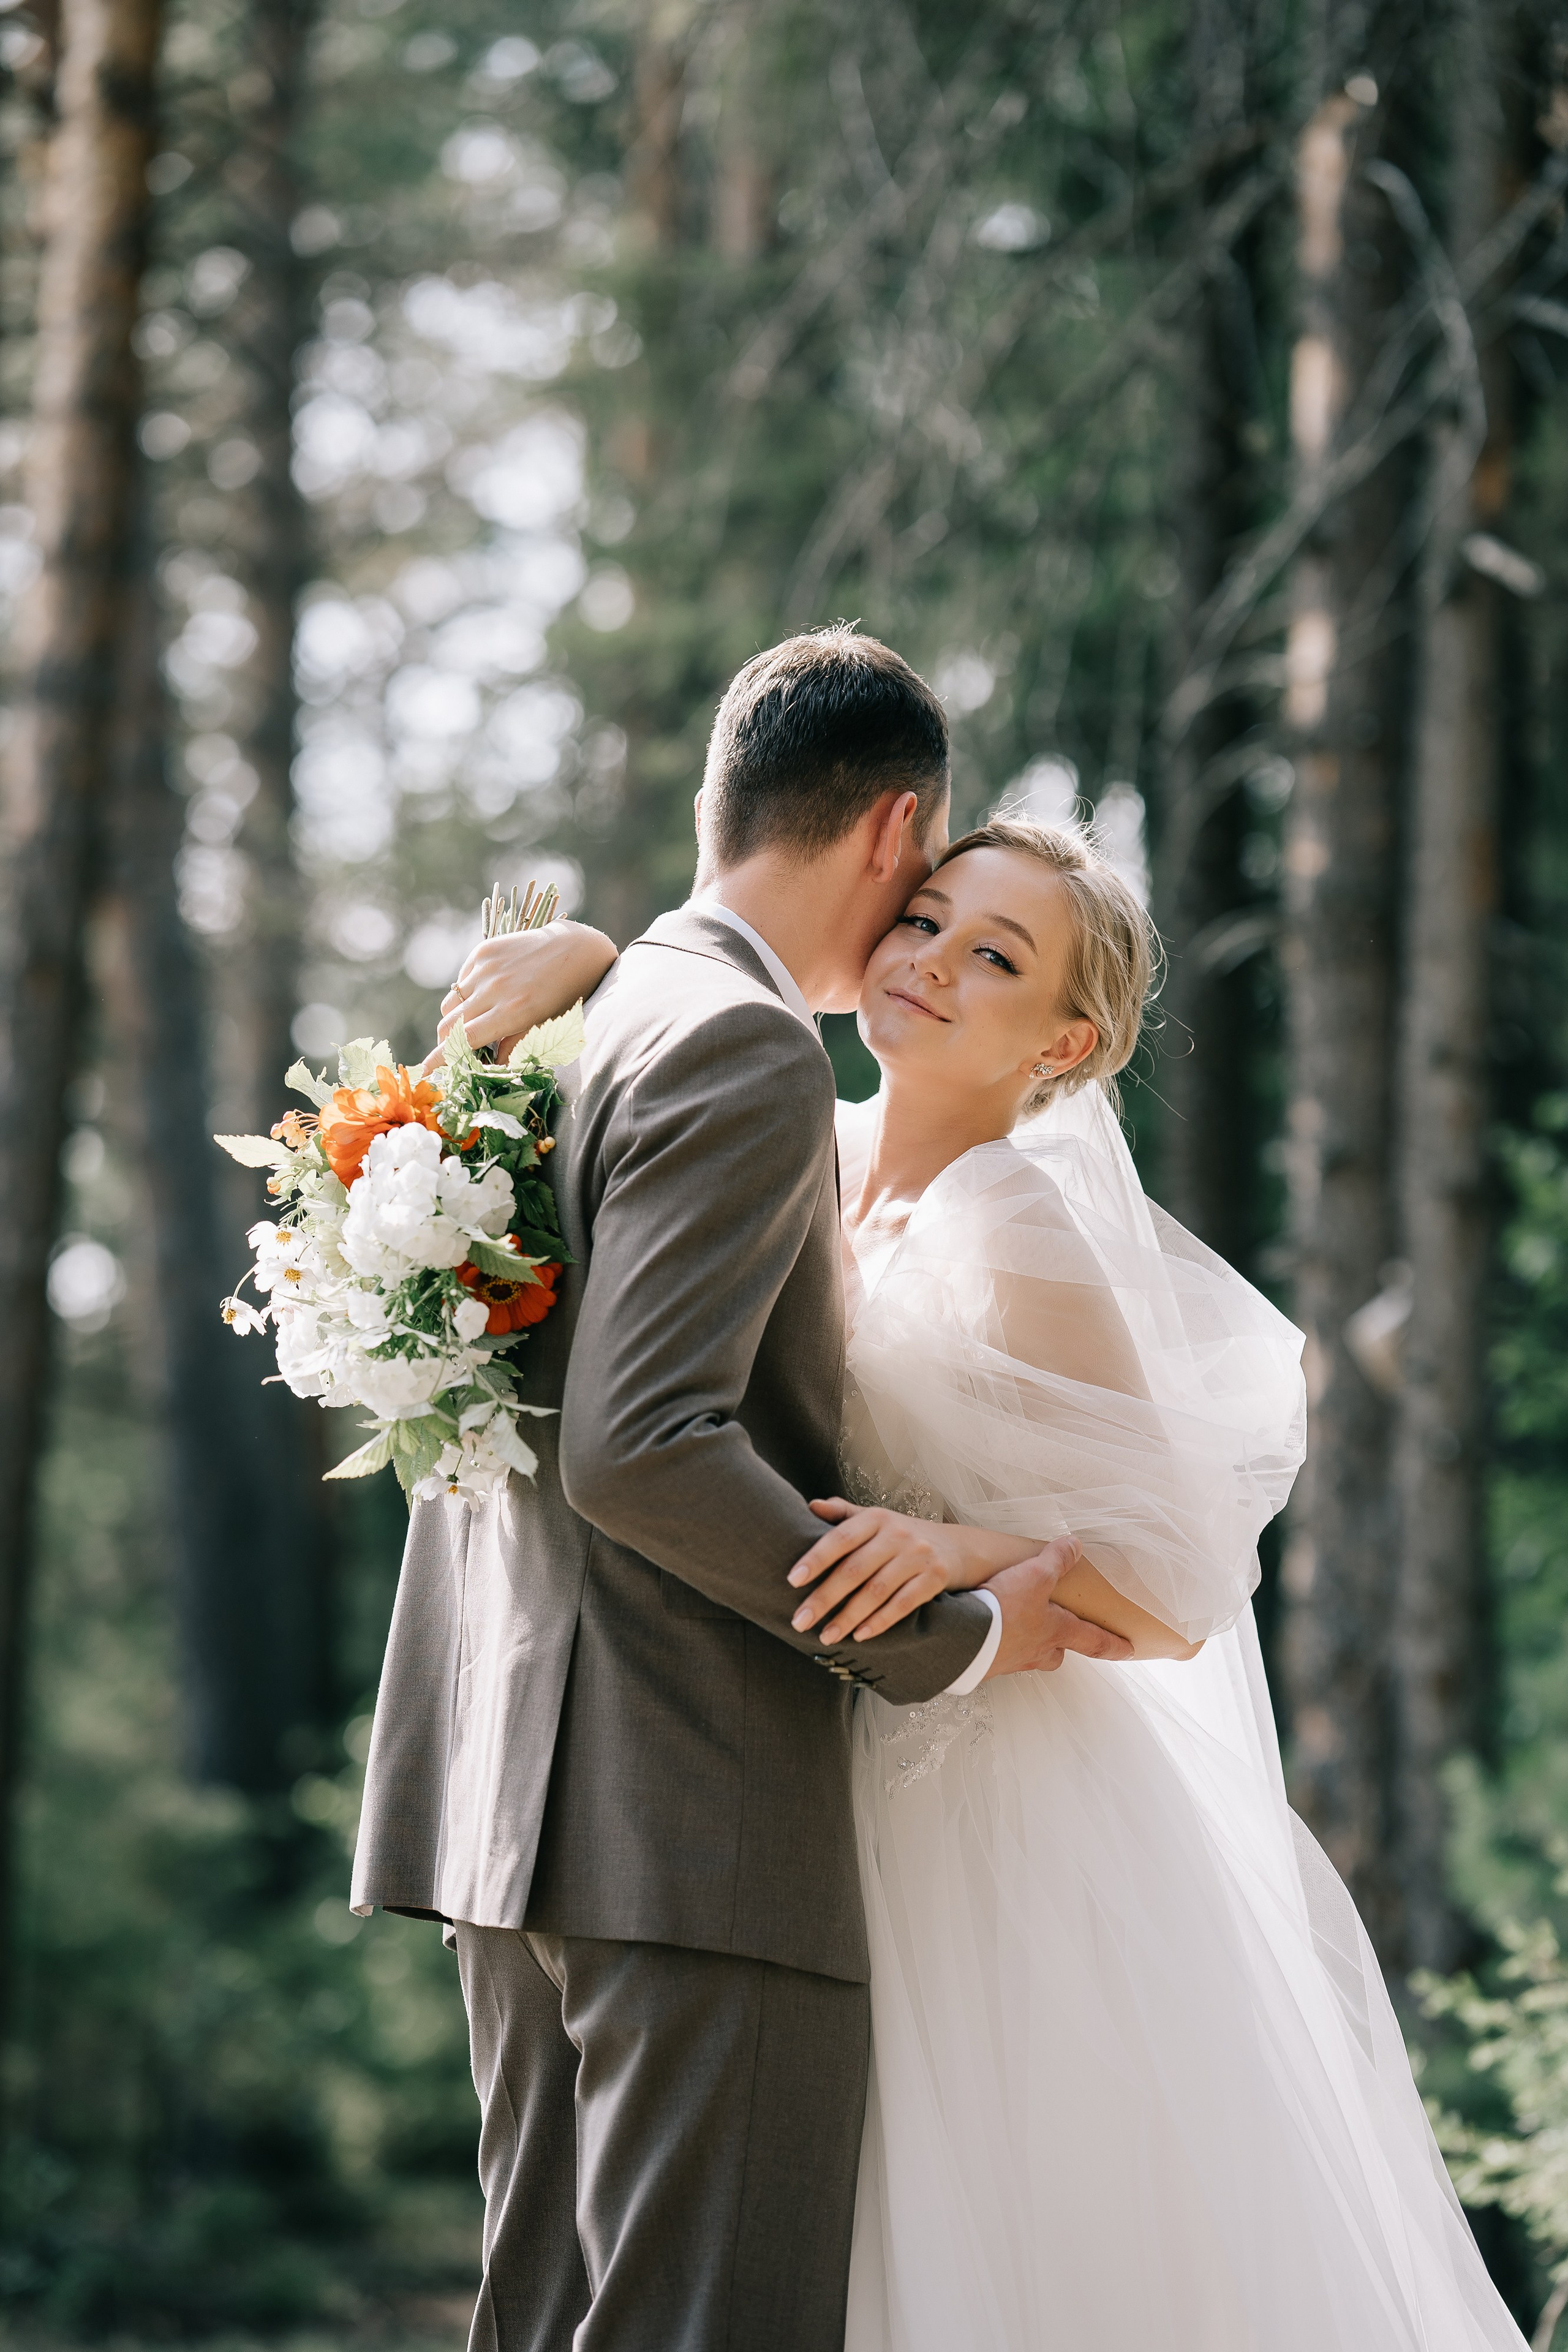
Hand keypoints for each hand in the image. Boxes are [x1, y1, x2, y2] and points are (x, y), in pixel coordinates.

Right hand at [421, 921, 617, 1071]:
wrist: (577, 950)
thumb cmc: (568, 996)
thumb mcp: (546, 1029)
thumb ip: (515, 1049)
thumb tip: (491, 1068)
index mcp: (512, 1013)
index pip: (463, 1040)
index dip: (440, 1058)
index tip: (424, 1069)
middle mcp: (494, 989)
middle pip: (449, 1024)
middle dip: (444, 1043)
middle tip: (452, 1052)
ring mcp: (486, 967)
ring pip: (451, 1003)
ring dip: (454, 1019)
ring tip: (473, 1024)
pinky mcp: (484, 951)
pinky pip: (461, 981)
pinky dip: (466, 994)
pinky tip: (486, 995)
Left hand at [788, 1498, 1034, 1645]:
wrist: (957, 1546)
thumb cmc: (902, 1535)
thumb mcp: (875, 1519)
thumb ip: (842, 1514)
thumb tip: (811, 1506)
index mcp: (876, 1518)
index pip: (841, 1537)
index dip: (816, 1558)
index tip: (792, 1580)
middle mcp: (897, 1534)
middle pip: (855, 1569)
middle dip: (824, 1598)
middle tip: (799, 1621)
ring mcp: (919, 1556)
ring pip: (876, 1591)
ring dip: (848, 1617)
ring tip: (825, 1636)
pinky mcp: (935, 1578)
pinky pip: (903, 1604)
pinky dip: (880, 1622)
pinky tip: (860, 1636)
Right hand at [985, 1542, 1134, 1676]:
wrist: (960, 1640)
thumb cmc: (1002, 1611)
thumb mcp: (1035, 1576)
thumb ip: (1056, 1560)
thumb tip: (1075, 1546)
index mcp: (1055, 1632)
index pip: (1093, 1640)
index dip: (1113, 1644)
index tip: (1129, 1651)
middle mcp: (1035, 1652)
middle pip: (1055, 1653)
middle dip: (1059, 1645)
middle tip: (1057, 1636)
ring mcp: (1009, 1661)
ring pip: (1025, 1654)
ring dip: (1023, 1642)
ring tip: (1011, 1625)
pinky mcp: (982, 1664)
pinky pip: (995, 1654)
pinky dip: (993, 1643)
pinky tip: (982, 1631)